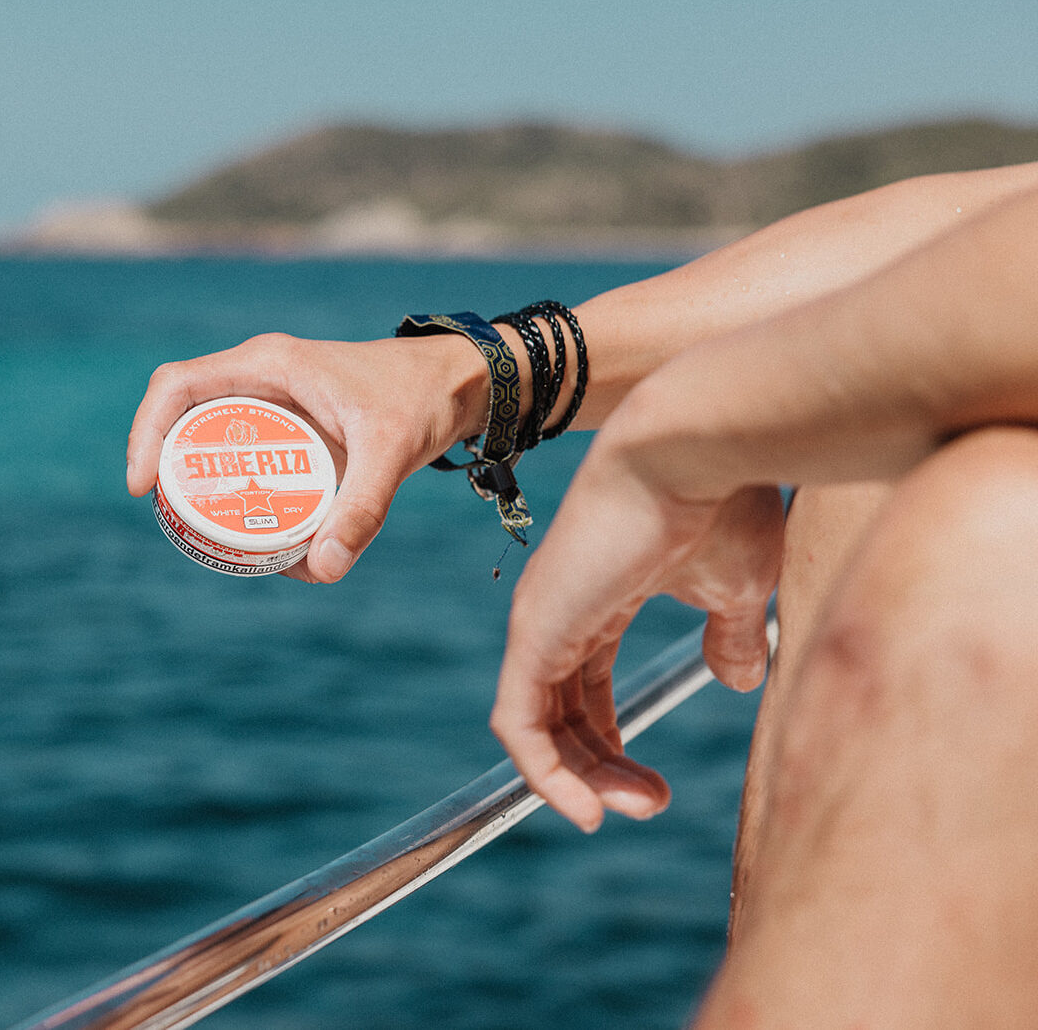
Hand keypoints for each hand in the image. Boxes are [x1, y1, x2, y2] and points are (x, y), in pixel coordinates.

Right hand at [126, 332, 488, 582]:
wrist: (461, 383)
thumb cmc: (423, 398)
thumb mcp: (391, 451)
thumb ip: (361, 509)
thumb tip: (325, 571)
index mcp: (269, 364)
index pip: (176, 387)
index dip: (146, 434)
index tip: (142, 488)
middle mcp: (261, 378)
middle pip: (183, 419)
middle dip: (175, 476)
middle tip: (184, 528)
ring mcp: (273, 401)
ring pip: (214, 443)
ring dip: (212, 492)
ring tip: (231, 543)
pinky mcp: (291, 426)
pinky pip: (247, 459)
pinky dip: (247, 499)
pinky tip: (272, 542)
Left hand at [489, 436, 783, 832]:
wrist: (694, 446)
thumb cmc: (721, 499)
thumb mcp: (734, 585)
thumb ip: (729, 633)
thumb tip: (740, 679)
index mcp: (599, 597)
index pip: (586, 685)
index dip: (609, 741)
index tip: (655, 790)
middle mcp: (560, 609)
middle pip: (560, 711)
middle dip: (599, 769)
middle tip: (650, 806)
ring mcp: (541, 618)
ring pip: (535, 724)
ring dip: (578, 780)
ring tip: (629, 811)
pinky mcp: (535, 628)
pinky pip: (517, 721)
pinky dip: (542, 771)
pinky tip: (582, 808)